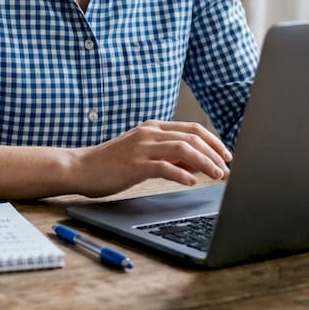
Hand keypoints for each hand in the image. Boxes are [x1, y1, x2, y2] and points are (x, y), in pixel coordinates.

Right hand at [68, 120, 232, 197]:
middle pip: (192, 137)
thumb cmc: (111, 163)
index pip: (192, 129)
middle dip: (215, 153)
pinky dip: (182, 173)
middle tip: (228, 169)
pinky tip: (192, 182)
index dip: (214, 141)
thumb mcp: (143, 154)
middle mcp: (150, 133)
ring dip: (205, 162)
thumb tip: (196, 163)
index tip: (227, 155)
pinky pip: (164, 167)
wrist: (80, 167)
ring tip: (217, 175)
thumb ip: (168, 155)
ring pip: (183, 149)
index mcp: (153, 128)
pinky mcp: (134, 164)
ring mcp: (142, 147)